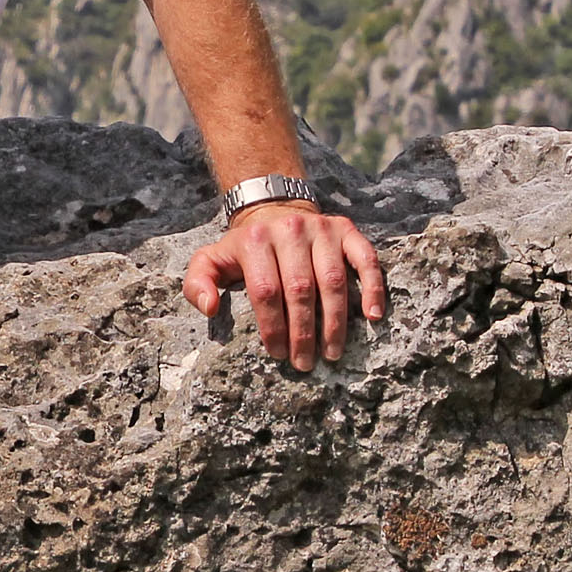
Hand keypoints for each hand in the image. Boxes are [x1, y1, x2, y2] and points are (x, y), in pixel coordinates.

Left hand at [184, 202, 384, 371]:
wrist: (274, 208)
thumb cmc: (244, 248)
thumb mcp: (211, 259)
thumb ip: (198, 283)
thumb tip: (210, 308)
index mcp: (255, 240)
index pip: (265, 291)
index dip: (273, 327)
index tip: (278, 354)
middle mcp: (290, 230)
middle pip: (300, 290)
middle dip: (303, 332)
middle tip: (305, 363)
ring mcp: (321, 229)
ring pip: (333, 280)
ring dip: (335, 321)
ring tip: (331, 352)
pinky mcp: (346, 229)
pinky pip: (365, 259)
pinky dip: (373, 287)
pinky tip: (374, 316)